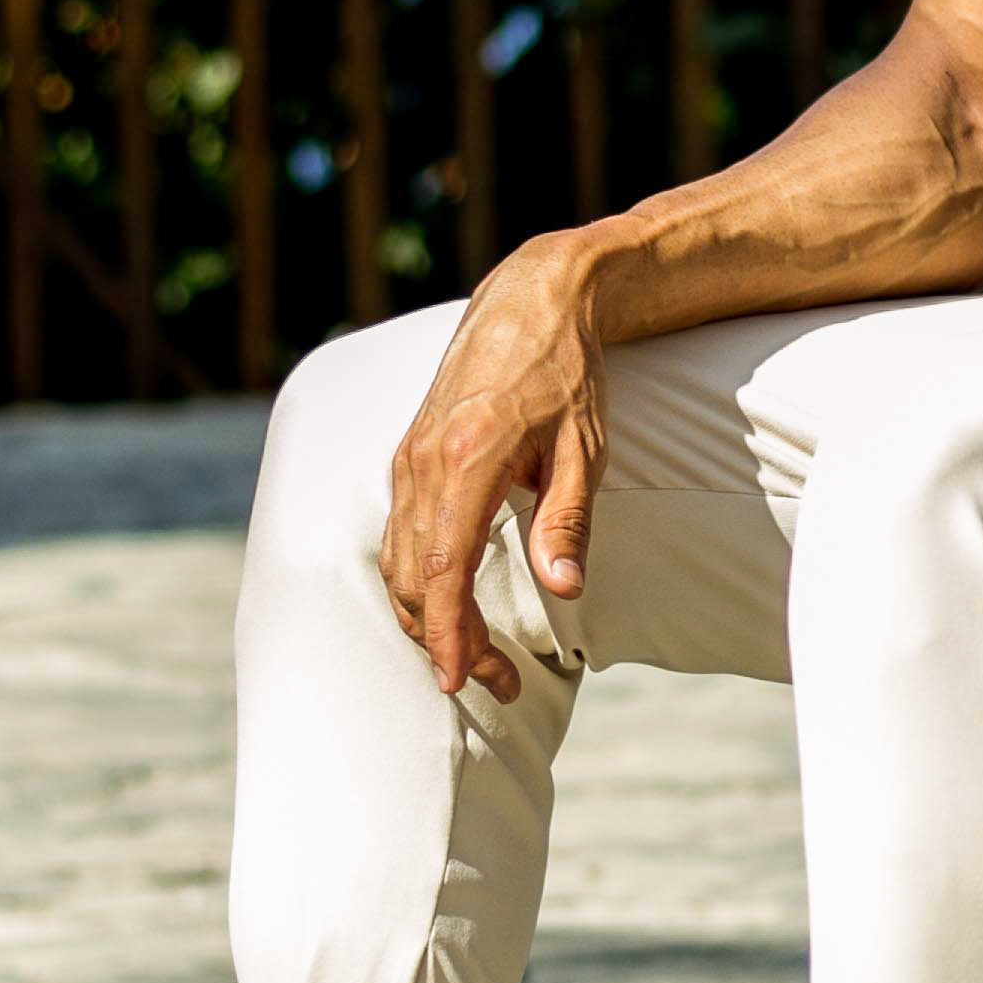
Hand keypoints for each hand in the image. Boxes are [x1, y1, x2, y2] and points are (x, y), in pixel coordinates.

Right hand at [380, 236, 610, 701]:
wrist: (532, 300)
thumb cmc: (567, 374)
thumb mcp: (585, 450)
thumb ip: (568, 521)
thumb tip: (565, 590)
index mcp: (466, 460)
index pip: (442, 570)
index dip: (449, 634)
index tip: (464, 679)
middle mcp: (423, 462)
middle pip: (411, 578)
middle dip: (447, 641)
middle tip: (497, 682)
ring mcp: (409, 458)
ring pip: (397, 562)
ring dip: (430, 618)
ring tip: (482, 656)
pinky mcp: (410, 456)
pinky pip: (400, 535)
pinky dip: (418, 582)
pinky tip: (452, 606)